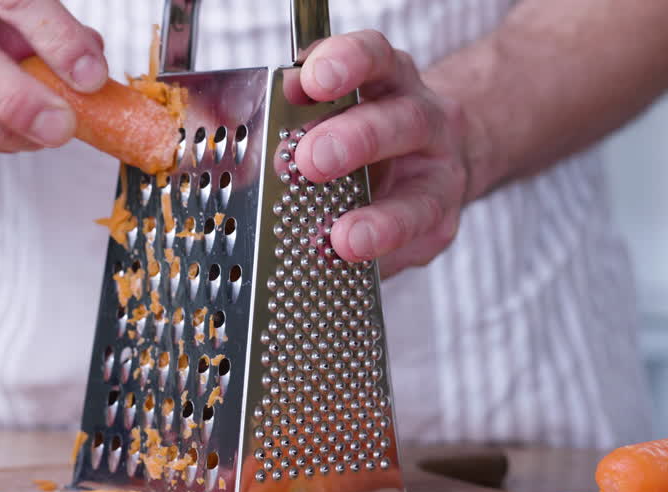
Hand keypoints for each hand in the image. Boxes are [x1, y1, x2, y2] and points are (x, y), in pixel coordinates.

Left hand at [292, 31, 470, 277]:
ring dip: (378, 218)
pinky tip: (354, 259)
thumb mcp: (328, 110)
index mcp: (386, 81)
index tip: (310, 80)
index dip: (344, 63)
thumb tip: (225, 131)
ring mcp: (438, 172)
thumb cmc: (364, 132)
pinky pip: (418, 239)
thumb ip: (286, 115)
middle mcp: (420, 118)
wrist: (429, 159)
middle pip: (400, 120)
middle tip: (309, 161)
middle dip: (354, 140)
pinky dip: (386, 252)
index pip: (373, 57)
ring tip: (343, 238)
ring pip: (420, 191)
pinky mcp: (442, 220)